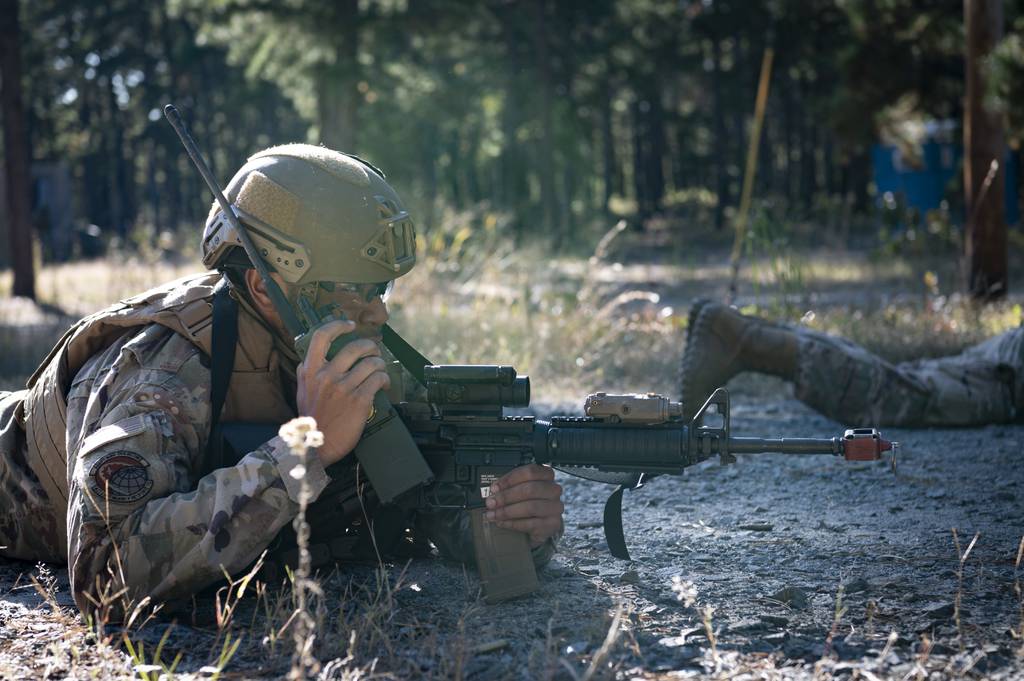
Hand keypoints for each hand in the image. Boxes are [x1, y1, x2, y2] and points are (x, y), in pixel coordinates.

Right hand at [296, 319, 389, 466]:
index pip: (321, 336)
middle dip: (371, 347)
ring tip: (380, 371)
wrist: (316, 446)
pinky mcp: (359, 400)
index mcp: (311, 371)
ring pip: (371, 363)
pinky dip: (385, 380)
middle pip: (355, 347)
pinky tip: (384, 385)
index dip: (338, 326)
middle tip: (374, 352)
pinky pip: (378, 379)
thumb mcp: (301, 392)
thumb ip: (305, 373)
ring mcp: (343, 388)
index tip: (350, 325)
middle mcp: (326, 375)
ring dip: (380, 365)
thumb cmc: (312, 419)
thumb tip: (307, 359)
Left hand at [484, 464, 563, 547]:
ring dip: (507, 511)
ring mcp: (555, 507)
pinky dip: (512, 523)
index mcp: (546, 475)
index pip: (530, 472)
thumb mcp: (520, 488)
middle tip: (491, 502)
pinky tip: (502, 522)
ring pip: (530, 507)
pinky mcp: (552, 524)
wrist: (542, 522)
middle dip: (506, 497)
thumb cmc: (530, 501)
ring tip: (494, 514)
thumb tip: (493, 491)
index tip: (494, 488)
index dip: (509, 479)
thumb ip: (509, 486)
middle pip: (530, 489)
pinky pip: (530, 523)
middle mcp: (553, 490)